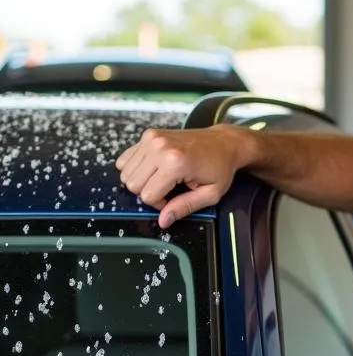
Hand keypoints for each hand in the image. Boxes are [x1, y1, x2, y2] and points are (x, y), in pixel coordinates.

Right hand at [115, 124, 248, 227]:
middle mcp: (160, 147)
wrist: (225, 143)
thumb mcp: (211, 194)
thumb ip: (185, 207)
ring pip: (125, 172)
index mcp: (176, 162)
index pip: (148, 195)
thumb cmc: (221, 167)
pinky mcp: (148, 135)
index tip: (174, 198)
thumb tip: (164, 220)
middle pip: (133, 183)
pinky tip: (155, 169)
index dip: (160, 203)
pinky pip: (126, 158)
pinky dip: (136, 168)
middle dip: (148, 192)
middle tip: (168, 188)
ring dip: (142, 180)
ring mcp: (152, 139)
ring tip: (163, 178)